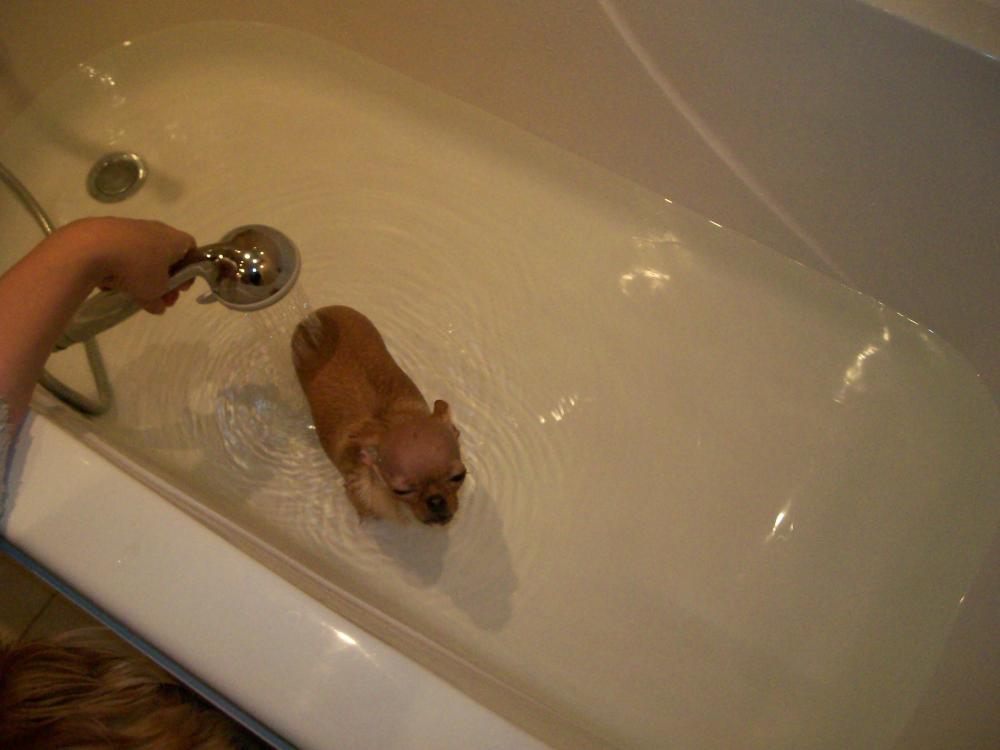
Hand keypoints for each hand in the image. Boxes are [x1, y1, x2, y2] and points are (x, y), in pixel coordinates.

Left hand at [61, 216, 196, 313]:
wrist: (91, 246)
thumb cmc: (136, 267)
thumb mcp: (154, 292)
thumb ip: (160, 300)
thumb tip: (158, 306)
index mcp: (174, 239)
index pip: (192, 251)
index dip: (189, 271)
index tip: (179, 288)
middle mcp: (156, 229)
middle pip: (166, 255)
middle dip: (164, 278)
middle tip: (158, 297)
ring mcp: (131, 228)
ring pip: (143, 255)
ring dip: (141, 274)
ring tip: (131, 292)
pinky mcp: (108, 231)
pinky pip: (122, 253)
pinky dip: (120, 267)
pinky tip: (110, 282)